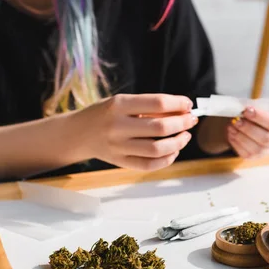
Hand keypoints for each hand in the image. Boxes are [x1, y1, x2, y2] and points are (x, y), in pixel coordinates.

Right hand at [79, 94, 197, 170]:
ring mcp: (118, 147)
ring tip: (185, 136)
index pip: (157, 103)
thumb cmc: (105, 114)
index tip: (188, 104)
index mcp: (118, 105)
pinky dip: (166, 160)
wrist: (77, 133)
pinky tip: (173, 151)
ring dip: (178, 143)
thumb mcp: (121, 102)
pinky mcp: (119, 162)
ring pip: (157, 149)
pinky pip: (148, 165)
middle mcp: (117, 126)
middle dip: (182, 123)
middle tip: (191, 120)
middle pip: (160, 128)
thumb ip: (148, 107)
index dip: (178, 104)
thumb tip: (182, 111)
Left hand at [226, 107, 268, 158]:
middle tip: (236, 121)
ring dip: (241, 137)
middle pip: (266, 139)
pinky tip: (231, 134)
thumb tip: (239, 110)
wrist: (251, 125)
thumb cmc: (255, 114)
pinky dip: (236, 143)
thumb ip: (251, 109)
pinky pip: (246, 154)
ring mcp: (267, 150)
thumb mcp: (257, 108)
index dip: (260, 117)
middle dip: (249, 129)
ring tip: (231, 127)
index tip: (246, 110)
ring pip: (257, 149)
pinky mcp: (255, 157)